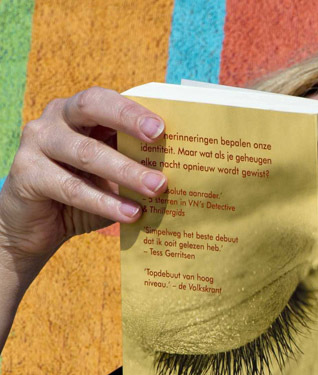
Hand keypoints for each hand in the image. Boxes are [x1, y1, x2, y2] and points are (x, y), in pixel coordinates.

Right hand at [0, 87, 166, 275]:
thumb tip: (185, 169)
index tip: (162, 126)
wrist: (37, 226)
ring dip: (126, 171)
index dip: (133, 110)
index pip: (106, 99)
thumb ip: (136, 163)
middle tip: (160, 138)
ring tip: (157, 188)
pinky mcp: (26, 174)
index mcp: (80, 112)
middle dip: (128, 120)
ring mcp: (37, 143)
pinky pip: (71, 187)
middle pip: (91, 107)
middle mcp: (56, 119)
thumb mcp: (113, 175)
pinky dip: (105, 202)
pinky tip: (132, 214)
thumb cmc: (85, 192)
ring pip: (86, 153)